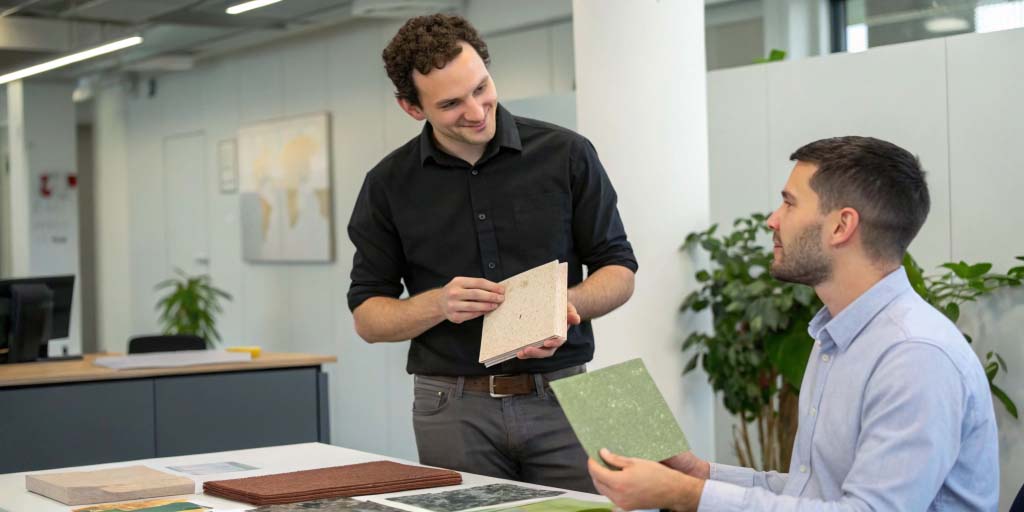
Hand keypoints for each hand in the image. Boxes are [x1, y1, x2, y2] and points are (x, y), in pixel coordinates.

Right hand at [438, 277, 504, 323]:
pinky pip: (470, 315)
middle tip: (501, 298)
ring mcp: (453, 305)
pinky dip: (480, 313)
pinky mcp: (454, 316)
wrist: (439, 303)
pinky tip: (486, 310)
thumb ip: (476, 285)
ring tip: (495, 305)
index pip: (478, 282)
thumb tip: (495, 289)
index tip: (501, 289)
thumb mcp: (462, 283)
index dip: (492, 286)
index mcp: (458, 282)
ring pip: (474, 306)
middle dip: (491, 296)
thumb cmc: (455, 292)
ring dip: (487, 306)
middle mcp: (454, 293)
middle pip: (477, 294)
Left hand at [516, 302, 580, 358]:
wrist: (554, 306)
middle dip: (536, 352)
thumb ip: (571, 313)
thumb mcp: (567, 307)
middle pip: (546, 351)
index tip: (546, 343)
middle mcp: (552, 342)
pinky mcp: (534, 341)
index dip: (553, 343)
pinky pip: (529, 348)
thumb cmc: (561, 307)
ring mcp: (542, 343)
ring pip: (537, 352)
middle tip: (525, 350)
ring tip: (519, 353)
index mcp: (561, 334)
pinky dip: (523, 350)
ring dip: (528, 354)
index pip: (558, 341)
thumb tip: (576, 319)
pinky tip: (515, 349)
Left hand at [588, 449, 703, 511]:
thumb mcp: (635, 462)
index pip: (596, 472)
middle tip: (599, 460)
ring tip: (607, 468)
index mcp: (619, 482)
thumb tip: (602, 453)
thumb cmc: (657, 474)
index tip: (593, 455)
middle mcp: (618, 496)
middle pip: (597, 482)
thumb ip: (615, 459)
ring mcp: (622, 503)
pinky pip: (612, 496)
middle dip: (595, 471)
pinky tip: (616, 478)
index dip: (592, 462)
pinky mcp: (627, 507)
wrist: (672, 491)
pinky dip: (609, 487)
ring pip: (603, 490)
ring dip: (601, 479)